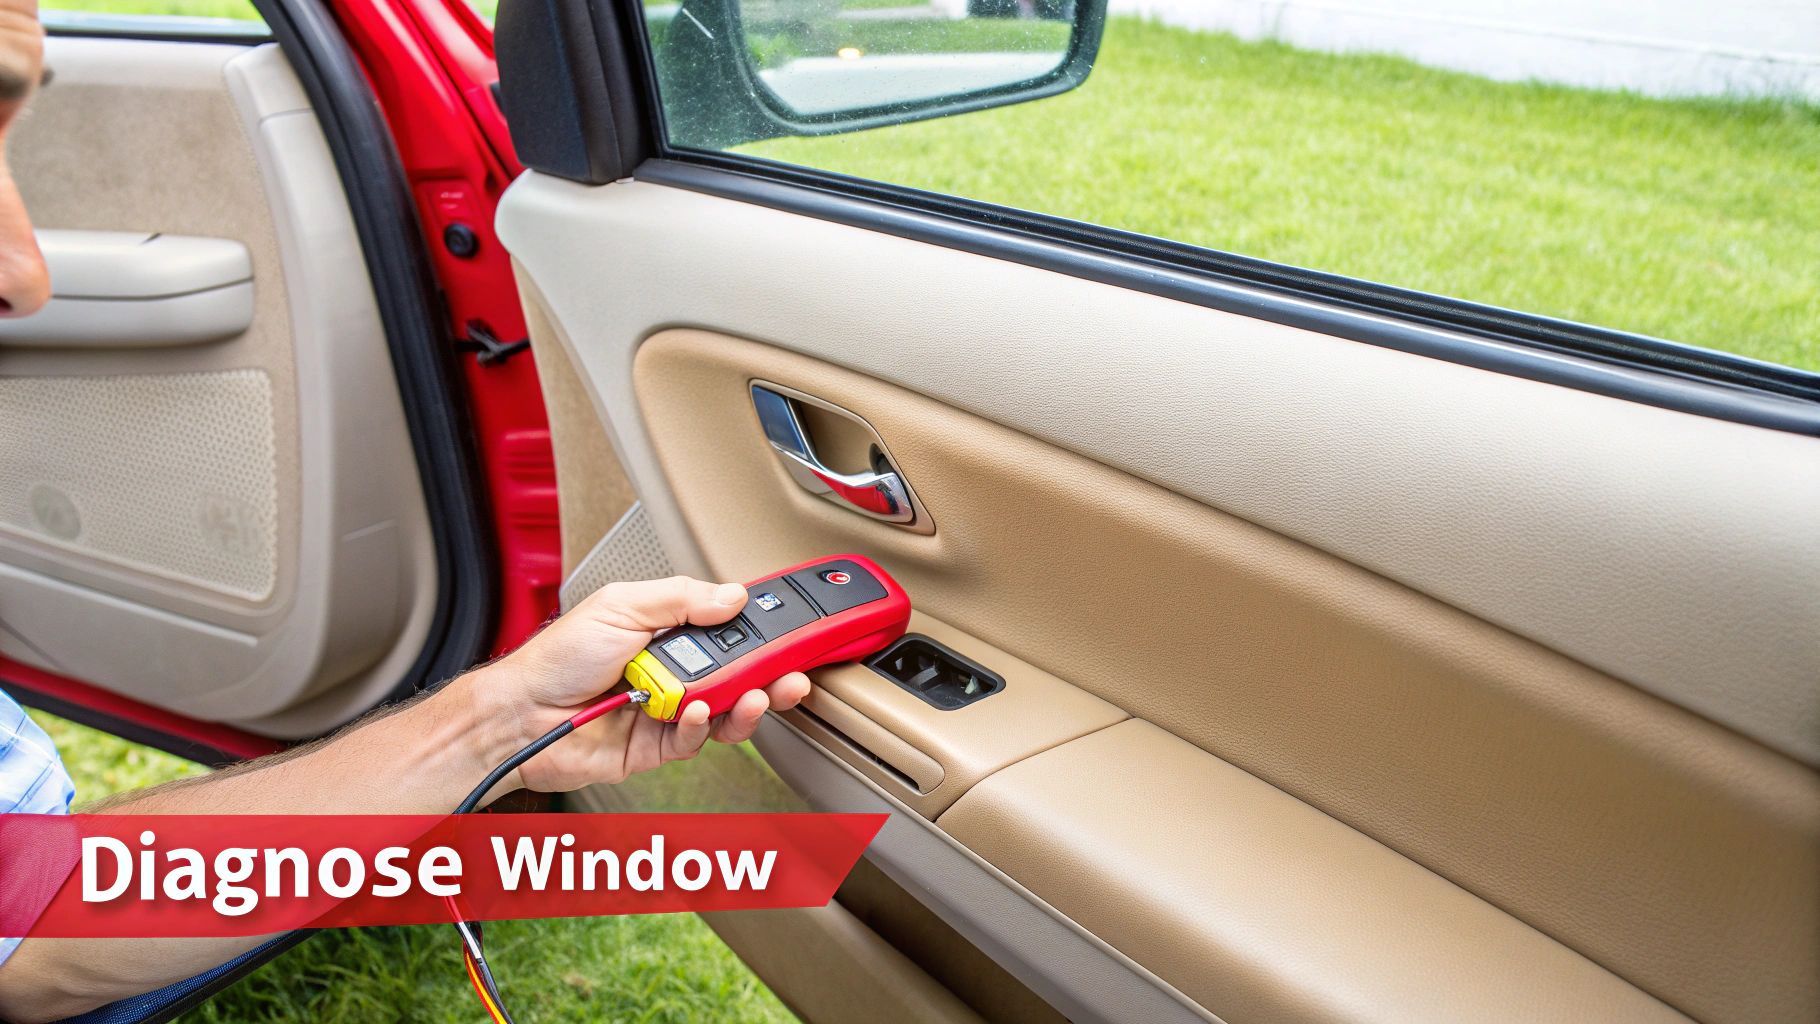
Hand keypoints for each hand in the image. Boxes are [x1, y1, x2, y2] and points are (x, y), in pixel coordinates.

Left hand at [467, 576, 811, 795]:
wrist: (518, 715)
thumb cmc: (555, 659)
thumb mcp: (620, 606)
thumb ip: (680, 599)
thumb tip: (732, 595)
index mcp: (665, 633)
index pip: (726, 630)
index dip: (758, 632)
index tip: (787, 631)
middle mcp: (671, 672)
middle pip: (736, 674)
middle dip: (768, 673)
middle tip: (790, 671)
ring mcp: (667, 711)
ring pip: (725, 711)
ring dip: (747, 704)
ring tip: (758, 696)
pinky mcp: (657, 748)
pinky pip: (695, 740)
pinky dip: (702, 727)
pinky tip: (699, 711)